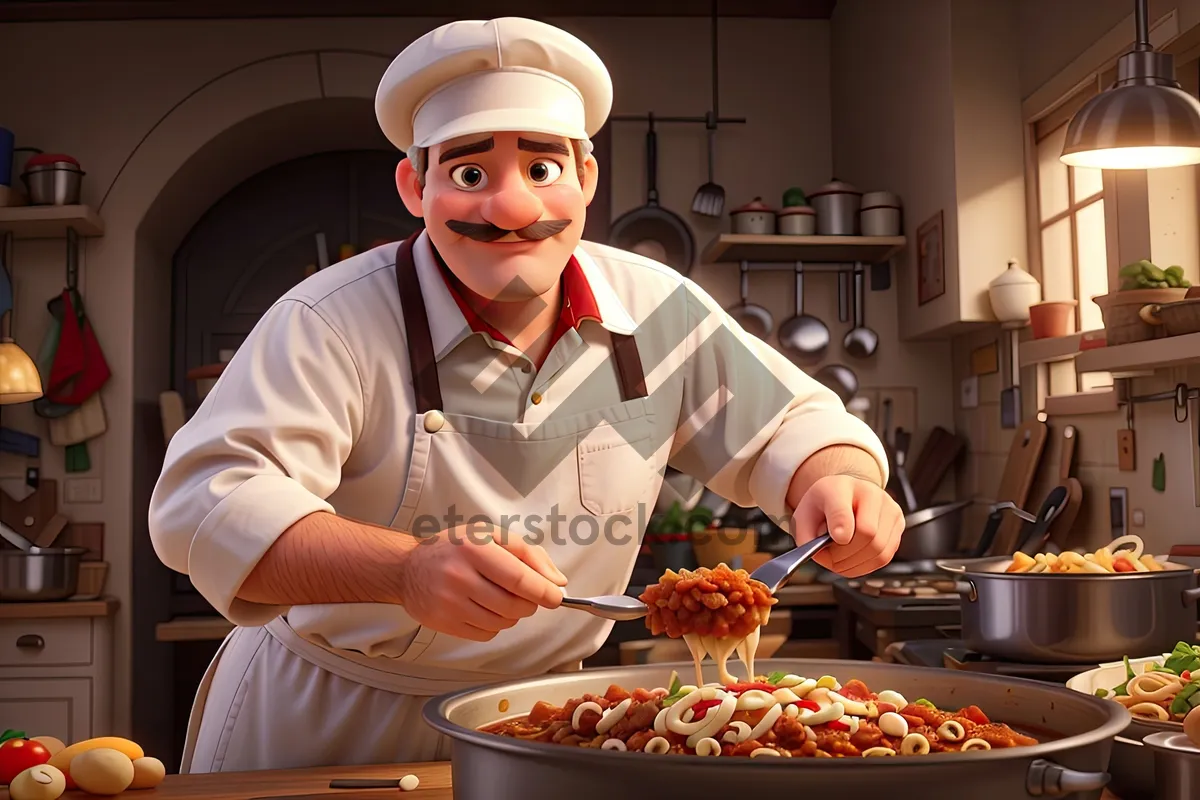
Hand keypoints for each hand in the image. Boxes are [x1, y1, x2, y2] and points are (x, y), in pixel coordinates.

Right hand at [397, 525, 566, 641]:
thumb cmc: (454, 548)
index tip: (556, 597)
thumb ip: (528, 553)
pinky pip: (486, 634)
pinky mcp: (444, 623)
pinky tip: (484, 608)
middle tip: (527, 594)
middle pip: (513, 605)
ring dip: (512, 614)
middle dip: (530, 603)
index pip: (519, 578)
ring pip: (502, 622)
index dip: (544, 591)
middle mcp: (460, 576)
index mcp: (474, 548)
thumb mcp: (490, 535)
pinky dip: (494, 625)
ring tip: (501, 597)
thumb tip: (557, 581)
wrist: (407, 568)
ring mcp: (450, 602)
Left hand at [790, 474, 904, 577]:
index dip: (842, 525)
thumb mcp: (804, 515)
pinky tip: (853, 561)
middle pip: (867, 533)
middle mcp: (871, 494)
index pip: (844, 508)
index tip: (837, 538)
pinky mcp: (899, 526)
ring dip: (855, 563)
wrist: (845, 494)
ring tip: (839, 560)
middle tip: (829, 558)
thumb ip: (806, 536)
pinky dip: (866, 565)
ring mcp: (889, 509)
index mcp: (841, 487)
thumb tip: (822, 556)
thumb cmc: (825, 505)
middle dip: (844, 554)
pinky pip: (884, 557)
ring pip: (878, 549)